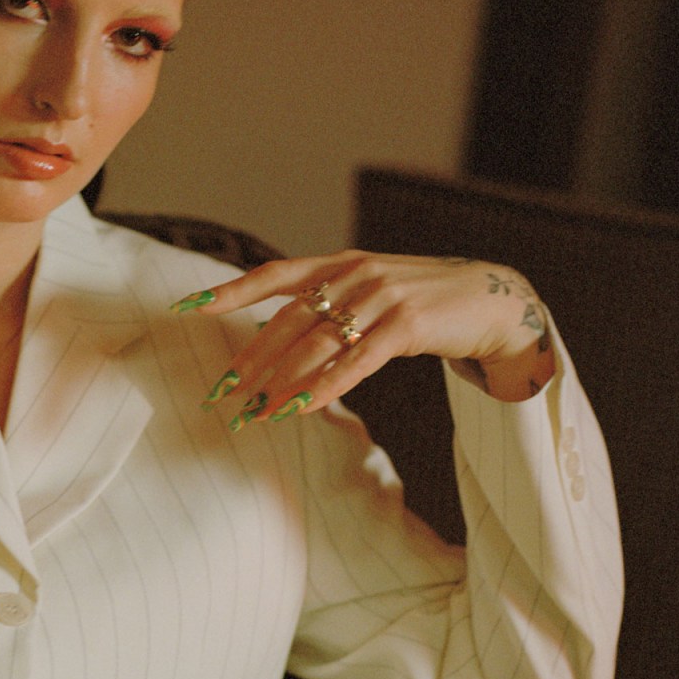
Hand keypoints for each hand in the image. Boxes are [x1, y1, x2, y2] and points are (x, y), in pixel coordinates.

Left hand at [181, 250, 554, 426]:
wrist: (491, 299)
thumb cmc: (422, 302)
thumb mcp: (369, 293)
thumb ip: (326, 305)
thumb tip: (275, 335)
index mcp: (339, 264)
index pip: (273, 275)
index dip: (230, 292)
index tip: (187, 308)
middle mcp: (354, 275)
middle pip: (287, 322)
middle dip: (249, 362)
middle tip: (220, 395)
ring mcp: (381, 297)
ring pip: (316, 346)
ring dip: (281, 384)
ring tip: (254, 414)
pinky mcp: (407, 325)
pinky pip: (356, 362)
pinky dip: (325, 387)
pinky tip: (300, 408)